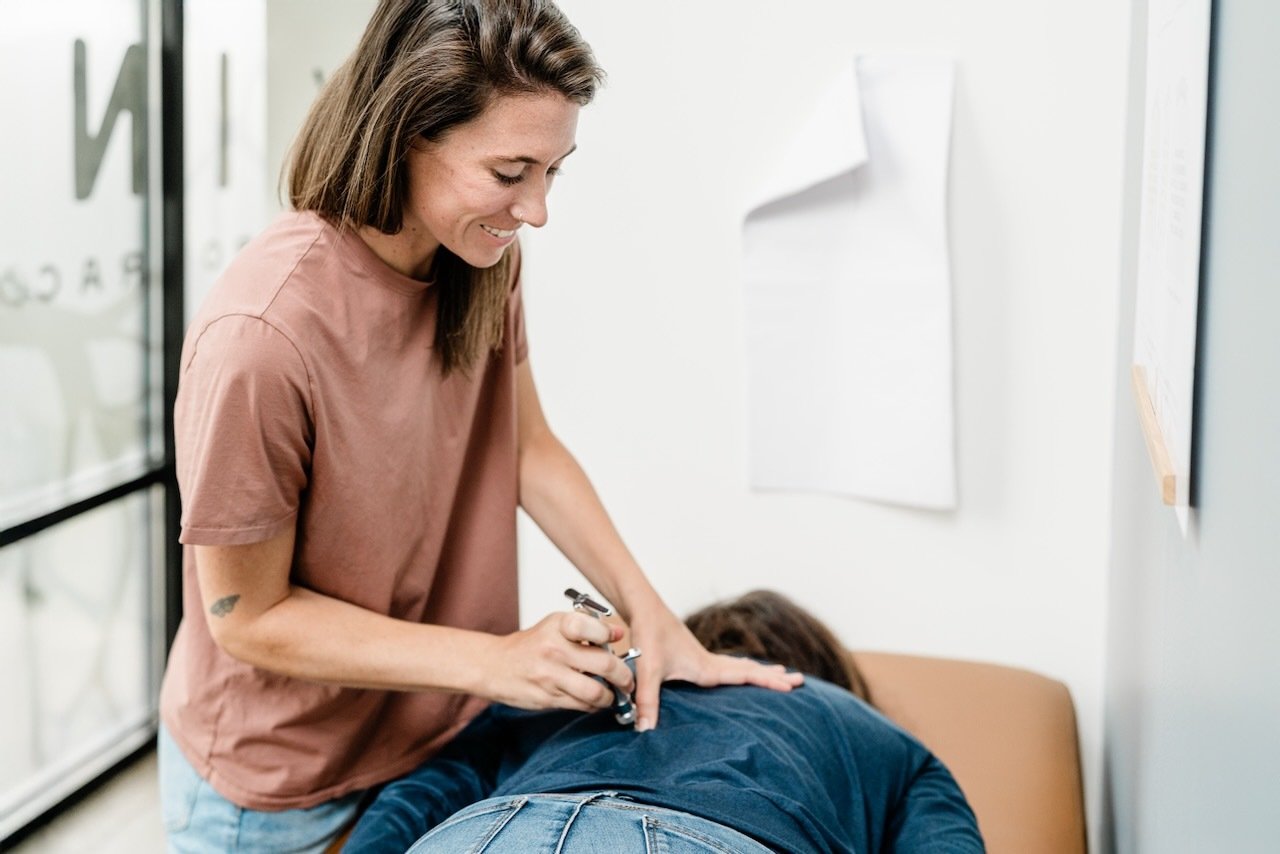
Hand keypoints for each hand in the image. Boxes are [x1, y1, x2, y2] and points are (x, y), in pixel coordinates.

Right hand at [478, 611, 637, 711]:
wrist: (493, 666)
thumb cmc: (529, 645)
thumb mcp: (555, 626)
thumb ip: (587, 628)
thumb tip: (618, 633)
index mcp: (559, 626)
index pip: (596, 629)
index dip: (611, 636)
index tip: (617, 642)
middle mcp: (555, 649)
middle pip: (605, 664)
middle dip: (624, 676)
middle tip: (627, 680)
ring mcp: (551, 676)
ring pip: (596, 691)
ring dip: (611, 696)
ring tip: (613, 694)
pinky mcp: (548, 698)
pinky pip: (581, 705)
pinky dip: (594, 705)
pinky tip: (594, 700)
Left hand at [626, 602, 804, 731]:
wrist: (643, 606)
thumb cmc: (648, 633)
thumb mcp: (648, 670)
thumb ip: (648, 701)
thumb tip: (646, 732)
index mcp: (706, 667)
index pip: (745, 675)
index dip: (768, 681)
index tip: (791, 686)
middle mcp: (708, 662)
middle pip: (749, 670)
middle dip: (773, 676)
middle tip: (799, 680)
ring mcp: (701, 657)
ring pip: (738, 666)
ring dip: (758, 671)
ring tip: (779, 672)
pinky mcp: (691, 655)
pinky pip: (725, 665)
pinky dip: (740, 668)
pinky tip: (737, 671)